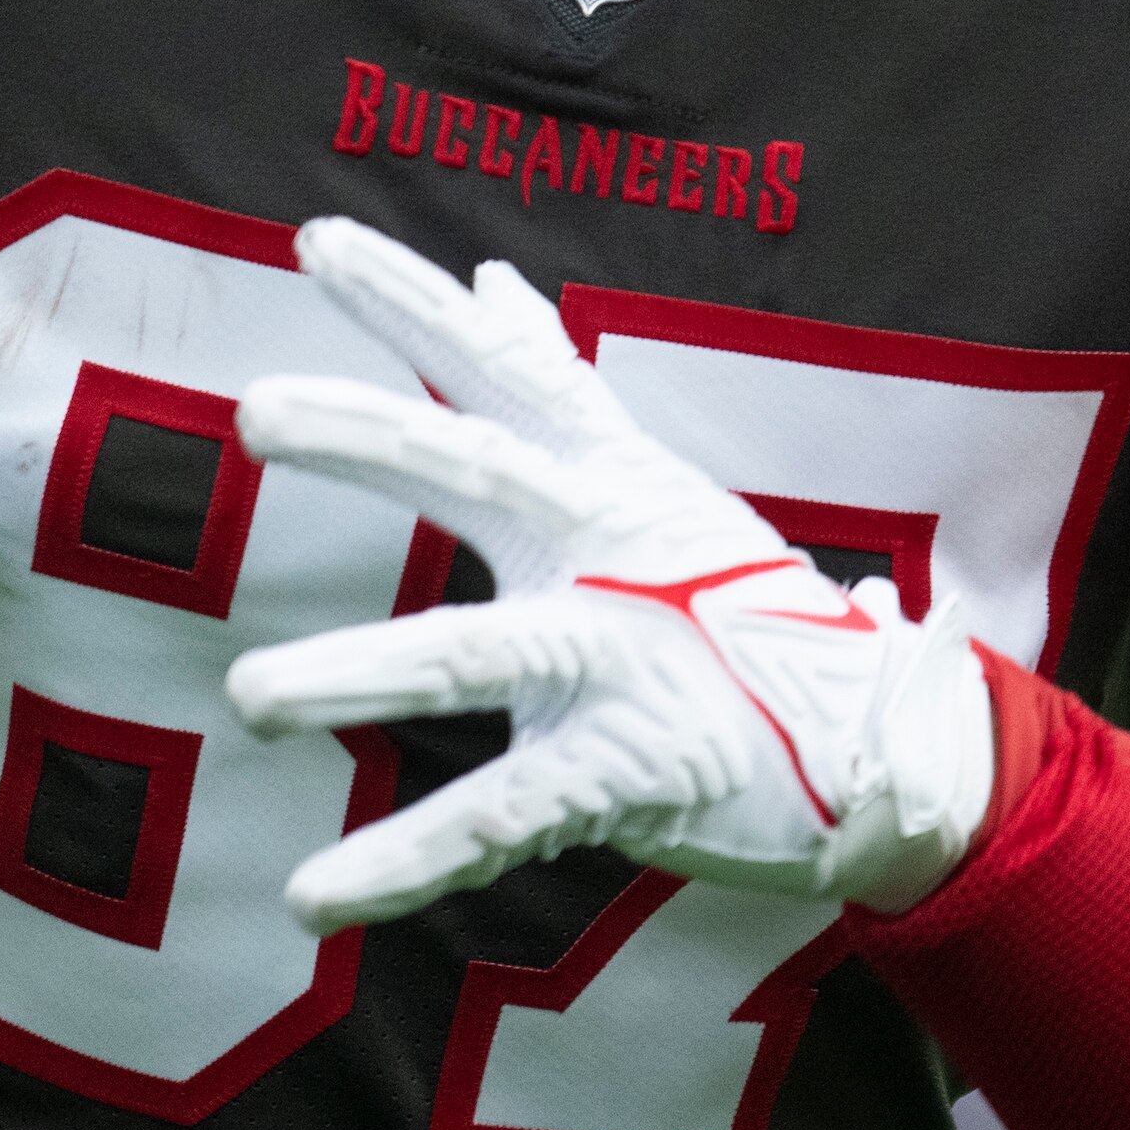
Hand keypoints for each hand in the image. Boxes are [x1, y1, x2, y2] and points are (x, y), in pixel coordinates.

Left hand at [223, 218, 997, 926]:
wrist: (880, 740)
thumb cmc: (732, 603)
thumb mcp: (643, 476)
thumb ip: (551, 384)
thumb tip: (489, 283)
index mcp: (606, 478)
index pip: (503, 368)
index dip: (410, 301)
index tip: (313, 237)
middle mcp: (606, 551)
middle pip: (478, 473)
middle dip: (369, 439)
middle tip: (256, 410)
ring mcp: (620, 658)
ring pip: (477, 655)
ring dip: (358, 675)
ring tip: (249, 695)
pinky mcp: (627, 770)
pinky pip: (498, 818)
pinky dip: (400, 863)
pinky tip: (307, 893)